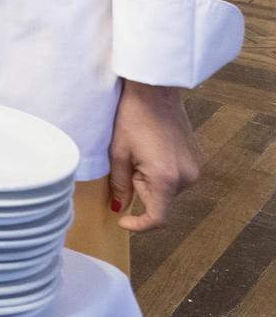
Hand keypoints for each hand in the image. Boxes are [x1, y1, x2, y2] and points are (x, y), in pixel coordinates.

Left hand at [109, 81, 199, 231]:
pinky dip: (162, 172)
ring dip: (151, 180)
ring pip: (169, 189)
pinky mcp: (197, 159)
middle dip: (141, 190)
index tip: (123, 220)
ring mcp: (196, 168)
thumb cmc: (133, 117)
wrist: (155, 91)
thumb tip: (120, 207)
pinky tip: (152, 149)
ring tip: (141, 152)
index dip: (139, 225)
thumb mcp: (119, 153)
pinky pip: (177, 177)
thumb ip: (120, 184)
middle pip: (162, 201)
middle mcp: (188, 178)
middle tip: (129, 163)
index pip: (158, 218)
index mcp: (167, 179)